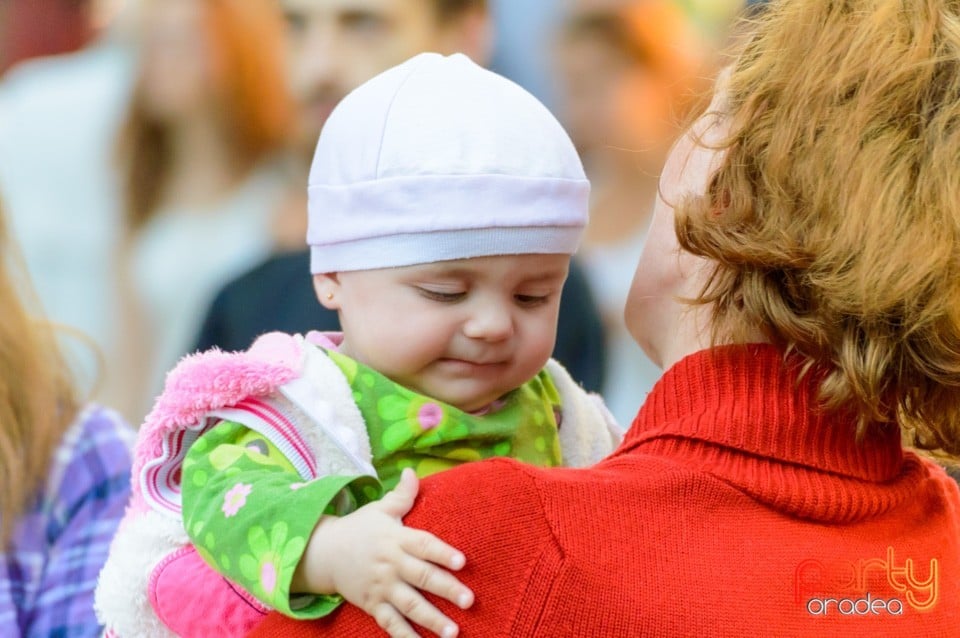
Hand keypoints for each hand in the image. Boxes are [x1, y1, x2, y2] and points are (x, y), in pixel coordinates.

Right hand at [293, 468, 473, 636]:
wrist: (323, 552)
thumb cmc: (361, 528)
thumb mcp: (380, 509)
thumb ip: (402, 495)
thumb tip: (413, 471)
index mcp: (396, 538)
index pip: (423, 544)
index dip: (443, 552)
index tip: (463, 562)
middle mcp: (391, 563)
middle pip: (421, 577)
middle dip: (446, 589)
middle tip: (469, 601)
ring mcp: (381, 586)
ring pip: (409, 605)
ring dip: (431, 619)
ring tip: (453, 631)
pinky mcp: (372, 604)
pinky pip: (390, 623)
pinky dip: (404, 637)